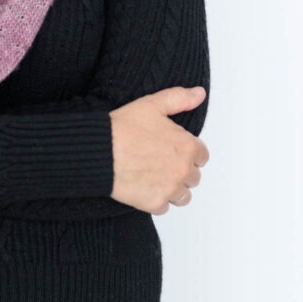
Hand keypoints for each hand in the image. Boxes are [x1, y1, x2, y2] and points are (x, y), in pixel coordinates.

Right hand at [109, 86, 208, 214]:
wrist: (100, 150)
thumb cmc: (123, 127)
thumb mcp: (152, 104)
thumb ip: (180, 98)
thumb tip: (199, 94)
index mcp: (187, 146)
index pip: (202, 156)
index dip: (187, 152)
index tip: (173, 149)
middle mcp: (183, 170)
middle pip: (193, 177)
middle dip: (180, 171)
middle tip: (160, 162)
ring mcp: (170, 189)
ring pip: (182, 196)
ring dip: (172, 188)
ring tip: (154, 177)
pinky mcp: (155, 203)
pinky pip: (164, 207)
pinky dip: (156, 200)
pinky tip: (143, 187)